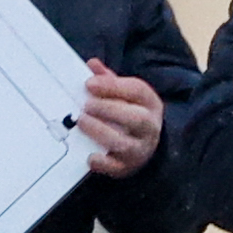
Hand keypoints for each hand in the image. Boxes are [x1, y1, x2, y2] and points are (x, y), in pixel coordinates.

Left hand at [80, 59, 164, 177]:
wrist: (144, 146)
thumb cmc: (129, 114)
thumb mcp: (125, 95)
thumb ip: (108, 80)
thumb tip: (92, 64)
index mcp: (149, 104)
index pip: (137, 91)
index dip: (113, 86)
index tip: (89, 83)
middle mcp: (149, 127)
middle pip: (136, 118)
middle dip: (109, 109)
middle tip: (86, 105)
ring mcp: (140, 149)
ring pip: (125, 143)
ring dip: (101, 132)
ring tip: (82, 122)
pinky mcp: (127, 167)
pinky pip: (117, 168)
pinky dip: (103, 163)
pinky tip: (90, 157)